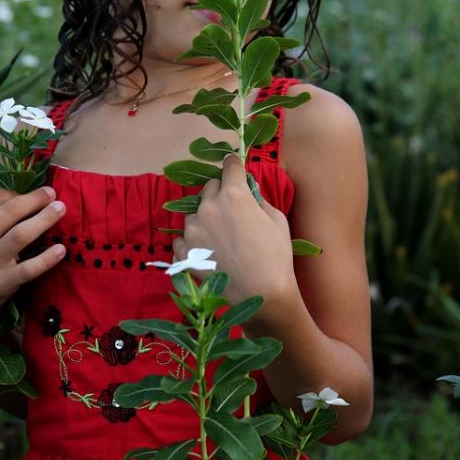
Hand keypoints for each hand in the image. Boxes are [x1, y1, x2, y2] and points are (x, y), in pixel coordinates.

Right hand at [0, 185, 66, 337]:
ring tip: (61, 209)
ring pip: (21, 234)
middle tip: (53, 194)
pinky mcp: (2, 283)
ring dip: (45, 219)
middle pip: (11, 211)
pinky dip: (47, 258)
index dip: (21, 192)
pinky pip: (29, 268)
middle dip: (36, 199)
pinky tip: (60, 249)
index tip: (38, 192)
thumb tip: (23, 193)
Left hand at [174, 155, 296, 308]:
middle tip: (231, 208)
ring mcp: (193, 229)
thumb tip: (248, 191)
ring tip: (220, 236)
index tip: (233, 165)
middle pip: (208, 187)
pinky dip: (192, 241)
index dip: (234, 165)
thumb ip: (258, 199)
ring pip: (194, 213)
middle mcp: (209, 207)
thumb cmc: (276, 256)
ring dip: (204, 218)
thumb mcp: (276, 219)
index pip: (230, 167)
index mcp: (234, 195)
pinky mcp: (185, 251)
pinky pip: (183, 238)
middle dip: (219, 192)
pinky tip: (207, 250)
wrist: (261, 294)